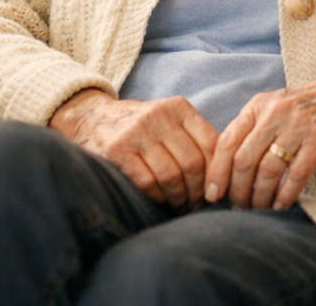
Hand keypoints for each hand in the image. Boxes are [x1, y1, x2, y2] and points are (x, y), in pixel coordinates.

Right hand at [49, 89, 217, 209]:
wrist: (92, 117)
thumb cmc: (141, 126)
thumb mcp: (169, 120)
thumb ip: (193, 137)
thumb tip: (223, 171)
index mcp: (179, 108)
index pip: (211, 142)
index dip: (218, 171)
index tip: (217, 190)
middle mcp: (160, 116)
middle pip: (193, 162)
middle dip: (199, 190)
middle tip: (198, 205)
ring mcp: (137, 133)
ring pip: (171, 176)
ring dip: (179, 199)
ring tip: (181, 207)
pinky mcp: (117, 151)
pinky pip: (147, 183)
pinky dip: (158, 199)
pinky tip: (160, 203)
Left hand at [205, 66, 315, 210]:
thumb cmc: (311, 106)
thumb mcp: (277, 106)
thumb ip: (253, 128)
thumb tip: (225, 167)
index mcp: (260, 104)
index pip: (226, 141)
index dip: (216, 173)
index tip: (213, 196)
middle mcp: (276, 112)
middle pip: (244, 160)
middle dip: (237, 191)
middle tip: (237, 209)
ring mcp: (299, 125)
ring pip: (268, 170)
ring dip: (259, 198)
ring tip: (258, 211)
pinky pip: (296, 174)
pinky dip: (285, 195)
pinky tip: (281, 206)